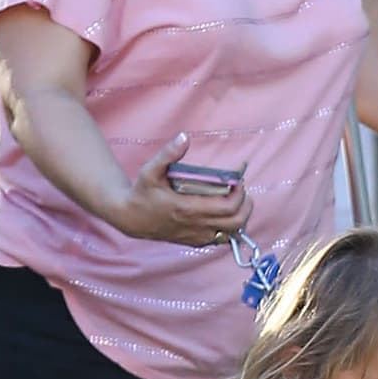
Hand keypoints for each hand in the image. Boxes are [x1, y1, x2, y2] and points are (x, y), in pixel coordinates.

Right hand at [109, 134, 252, 246]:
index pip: (228, 206)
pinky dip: (230, 228)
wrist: (132, 219)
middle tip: (242, 190)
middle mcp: (197, 225)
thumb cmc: (142, 193)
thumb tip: (184, 136)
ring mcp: (198, 236)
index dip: (240, 194)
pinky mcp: (197, 242)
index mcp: (189, 208)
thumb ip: (168, 154)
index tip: (239, 180)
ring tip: (237, 201)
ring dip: (240, 217)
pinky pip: (222, 239)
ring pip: (232, 233)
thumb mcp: (150, 170)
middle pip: (236, 221)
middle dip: (245, 205)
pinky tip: (226, 215)